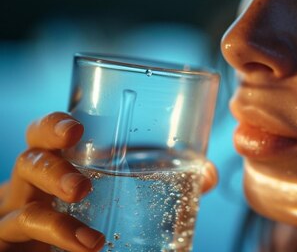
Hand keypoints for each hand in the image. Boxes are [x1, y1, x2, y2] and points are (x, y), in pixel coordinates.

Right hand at [0, 112, 218, 251]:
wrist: (56, 251)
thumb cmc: (93, 209)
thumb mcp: (126, 190)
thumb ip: (170, 178)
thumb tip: (209, 175)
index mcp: (61, 159)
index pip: (46, 132)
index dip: (53, 125)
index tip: (74, 130)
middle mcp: (34, 182)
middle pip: (28, 160)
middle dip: (52, 168)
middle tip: (81, 186)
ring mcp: (19, 212)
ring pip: (22, 205)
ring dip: (56, 220)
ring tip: (90, 234)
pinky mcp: (14, 242)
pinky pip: (21, 236)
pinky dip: (57, 241)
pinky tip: (86, 247)